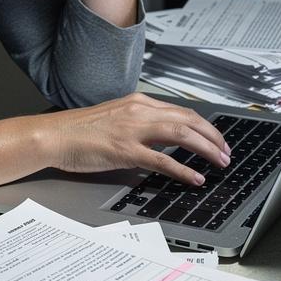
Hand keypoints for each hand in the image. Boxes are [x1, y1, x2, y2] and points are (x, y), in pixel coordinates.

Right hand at [46, 93, 231, 185]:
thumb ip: (138, 125)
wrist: (53, 135)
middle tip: (227, 153)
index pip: (182, 112)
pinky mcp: (125, 150)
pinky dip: (183, 170)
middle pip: (189, 120)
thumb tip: (160, 140)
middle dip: (214, 137)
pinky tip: (196, 178)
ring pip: (182, 135)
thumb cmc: (78, 131)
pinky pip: (163, 160)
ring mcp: (132, 130)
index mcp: (137, 102)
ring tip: (220, 163)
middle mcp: (138, 111)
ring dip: (207, 150)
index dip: (205, 126)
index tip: (216, 140)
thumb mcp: (114, 119)